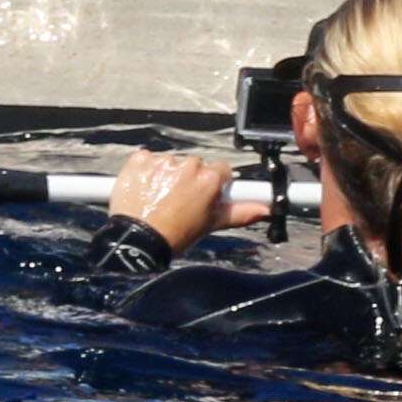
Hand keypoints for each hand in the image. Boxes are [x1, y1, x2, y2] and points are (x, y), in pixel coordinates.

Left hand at [108, 150, 232, 250]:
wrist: (136, 241)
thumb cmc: (175, 236)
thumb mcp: (209, 225)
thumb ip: (239, 213)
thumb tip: (265, 209)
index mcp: (208, 179)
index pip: (220, 169)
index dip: (214, 183)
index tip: (205, 193)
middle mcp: (188, 165)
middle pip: (196, 165)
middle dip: (190, 179)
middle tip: (180, 202)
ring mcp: (162, 161)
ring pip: (171, 162)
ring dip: (167, 175)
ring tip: (159, 198)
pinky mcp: (140, 159)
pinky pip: (148, 159)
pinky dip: (147, 171)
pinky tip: (145, 189)